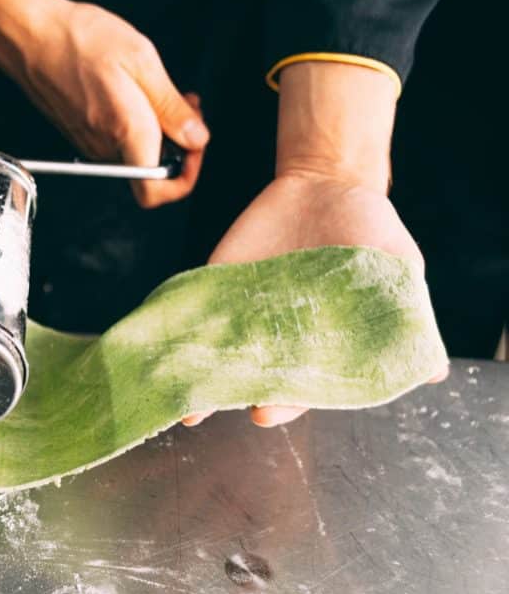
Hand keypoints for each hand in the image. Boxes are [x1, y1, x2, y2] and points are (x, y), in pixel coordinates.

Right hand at [4, 1, 208, 207]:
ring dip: (157, 128)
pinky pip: (117, 140)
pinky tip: (135, 91)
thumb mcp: (141, 60)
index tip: (195, 147)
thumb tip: (195, 137)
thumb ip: (171, 106)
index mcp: (126, 131)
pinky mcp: (80, 133)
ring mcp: (90, 143)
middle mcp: (105, 146)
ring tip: (158, 90)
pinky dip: (135, 122)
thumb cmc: (78, 40)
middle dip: (177, 142)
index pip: (155, 191)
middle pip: (151, 170)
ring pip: (136, 152)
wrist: (30, 36)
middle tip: (188, 106)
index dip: (183, 179)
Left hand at [181, 168, 448, 427]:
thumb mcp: (397, 270)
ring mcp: (244, 314)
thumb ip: (407, 315)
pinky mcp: (218, 285)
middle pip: (254, 378)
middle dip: (238, 395)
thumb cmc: (370, 232)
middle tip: (223, 403)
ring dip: (199, 379)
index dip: (285, 403)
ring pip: (218, 356)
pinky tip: (164, 347)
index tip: (267, 410)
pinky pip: (194, 312)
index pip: (301, 388)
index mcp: (321, 347)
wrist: (327, 183)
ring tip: (182, 399)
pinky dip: (178, 329)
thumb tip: (431, 370)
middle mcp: (278, 339)